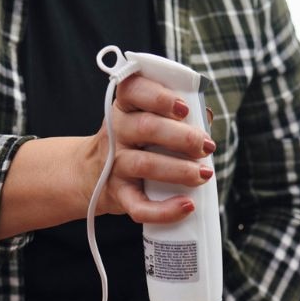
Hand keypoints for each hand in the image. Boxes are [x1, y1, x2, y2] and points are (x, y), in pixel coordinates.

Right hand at [79, 73, 216, 223]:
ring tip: (203, 174)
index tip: (184, 108)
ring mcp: (114, 164)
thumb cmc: (133, 143)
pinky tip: (186, 206)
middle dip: (183, 137)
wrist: (92, 176)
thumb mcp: (145, 119)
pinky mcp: (118, 194)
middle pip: (147, 127)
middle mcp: (116, 132)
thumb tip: (206, 117)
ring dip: (180, 170)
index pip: (134, 90)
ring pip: (145, 164)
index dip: (160, 97)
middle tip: (206, 146)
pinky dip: (165, 210)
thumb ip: (175, 116)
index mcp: (125, 107)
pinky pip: (139, 206)